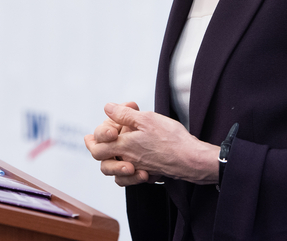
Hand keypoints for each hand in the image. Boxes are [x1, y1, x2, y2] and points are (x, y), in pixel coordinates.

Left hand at [86, 102, 219, 185]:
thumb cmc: (171, 138)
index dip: (95, 137)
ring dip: (112, 160)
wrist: (191, 160)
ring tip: (115, 147)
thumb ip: (124, 114)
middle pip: (102, 161)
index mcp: (124, 146)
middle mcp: (128, 160)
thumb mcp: (146, 119)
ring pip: (115, 172)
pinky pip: (131, 177)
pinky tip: (134, 159)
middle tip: (97, 139)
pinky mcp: (149, 174)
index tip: (102, 127)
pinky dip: (128, 171)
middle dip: (97, 148)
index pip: (97, 147)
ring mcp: (138, 169)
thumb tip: (107, 108)